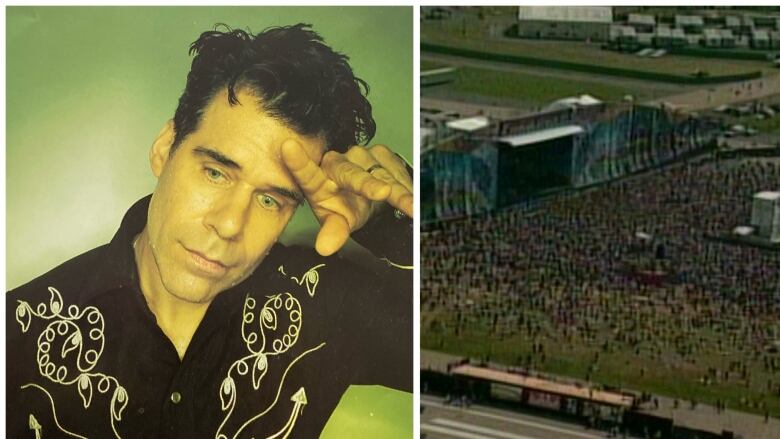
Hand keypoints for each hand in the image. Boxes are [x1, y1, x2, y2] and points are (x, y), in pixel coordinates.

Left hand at [281, 140, 412, 255]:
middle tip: (383, 193)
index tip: (287, 148)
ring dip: (400, 193)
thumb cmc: (346, 208)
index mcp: (317, 182)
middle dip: (367, 184)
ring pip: (381, 175)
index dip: (298, 163)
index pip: (306, 174)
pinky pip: (397, 172)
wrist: (370, 196)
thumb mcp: (339, 223)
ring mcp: (360, 155)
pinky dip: (407, 187)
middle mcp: (337, 163)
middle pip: (350, 174)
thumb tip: (324, 249)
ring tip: (412, 208)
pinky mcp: (381, 153)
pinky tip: (413, 201)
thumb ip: (333, 233)